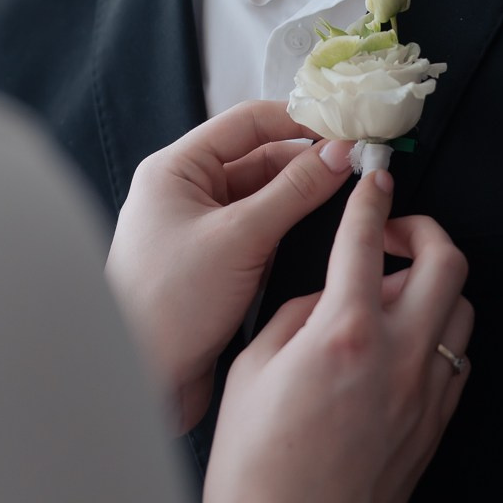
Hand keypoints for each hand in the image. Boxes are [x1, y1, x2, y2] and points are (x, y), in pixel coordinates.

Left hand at [105, 100, 354, 431]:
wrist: (140, 382)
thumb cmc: (170, 303)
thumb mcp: (239, 238)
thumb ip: (294, 191)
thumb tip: (342, 153)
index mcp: (177, 169)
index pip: (248, 122)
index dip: (300, 120)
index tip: (349, 129)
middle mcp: (188, 192)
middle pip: (260, 158)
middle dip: (309, 162)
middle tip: (362, 166)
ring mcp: (204, 230)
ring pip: (266, 198)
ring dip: (304, 197)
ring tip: (354, 197)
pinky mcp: (217, 265)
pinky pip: (263, 232)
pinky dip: (293, 229)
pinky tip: (327, 234)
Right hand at [196, 169, 471, 502]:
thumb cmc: (254, 473)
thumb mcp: (251, 370)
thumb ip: (294, 316)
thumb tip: (323, 296)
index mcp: (344, 332)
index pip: (367, 237)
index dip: (371, 196)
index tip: (373, 180)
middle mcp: (397, 356)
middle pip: (446, 261)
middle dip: (423, 229)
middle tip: (393, 233)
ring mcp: (423, 393)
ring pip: (461, 309)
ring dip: (434, 284)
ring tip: (395, 291)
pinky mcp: (434, 428)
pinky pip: (456, 360)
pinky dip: (437, 336)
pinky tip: (404, 345)